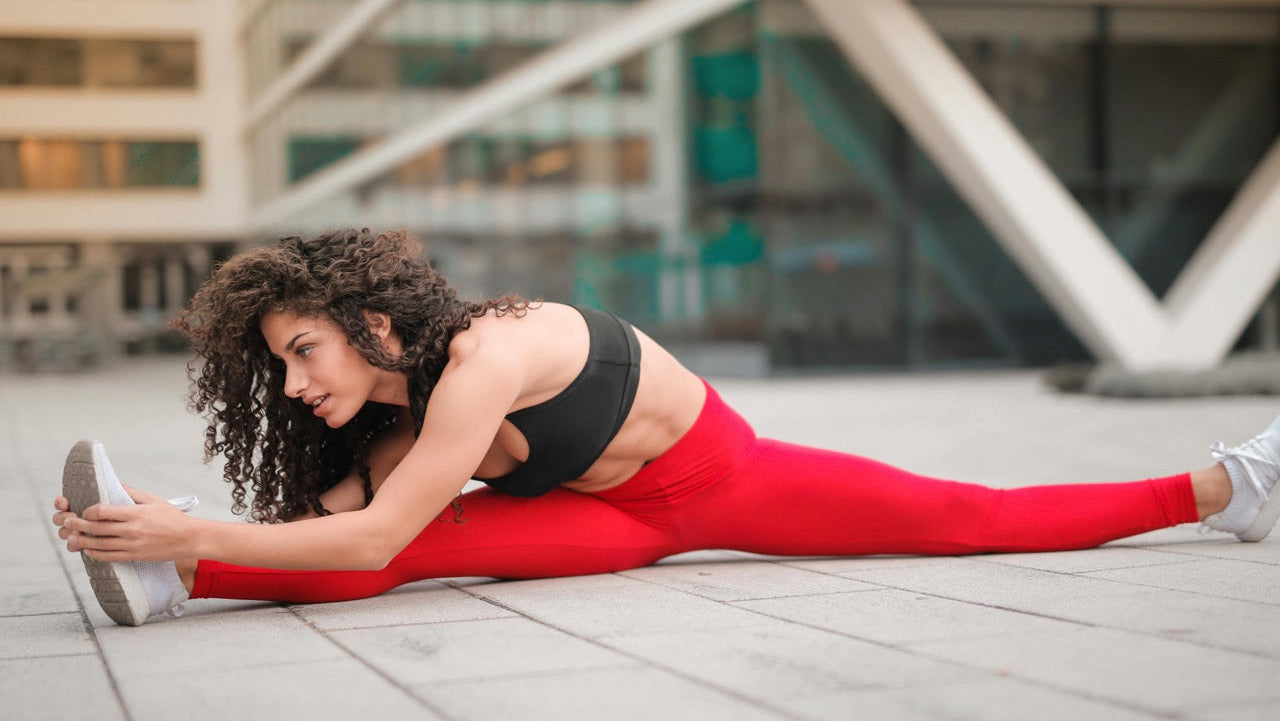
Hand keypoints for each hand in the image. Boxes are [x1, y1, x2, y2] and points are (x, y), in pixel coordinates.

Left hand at [58, 486, 195, 561]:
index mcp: (136, 514)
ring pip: (100, 544)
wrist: (189, 538)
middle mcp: (132, 530)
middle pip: (97, 528)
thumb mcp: (154, 500)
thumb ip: (132, 493)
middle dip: (78, 525)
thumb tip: (115, 485)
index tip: (85, 511)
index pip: (104, 511)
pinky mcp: (134, 556)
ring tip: (71, 537)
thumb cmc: (172, 517)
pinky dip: (95, 554)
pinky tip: (88, 550)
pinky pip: (109, 557)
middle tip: (66, 522)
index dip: (90, 511)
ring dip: (82, 540)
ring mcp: (132, 545)